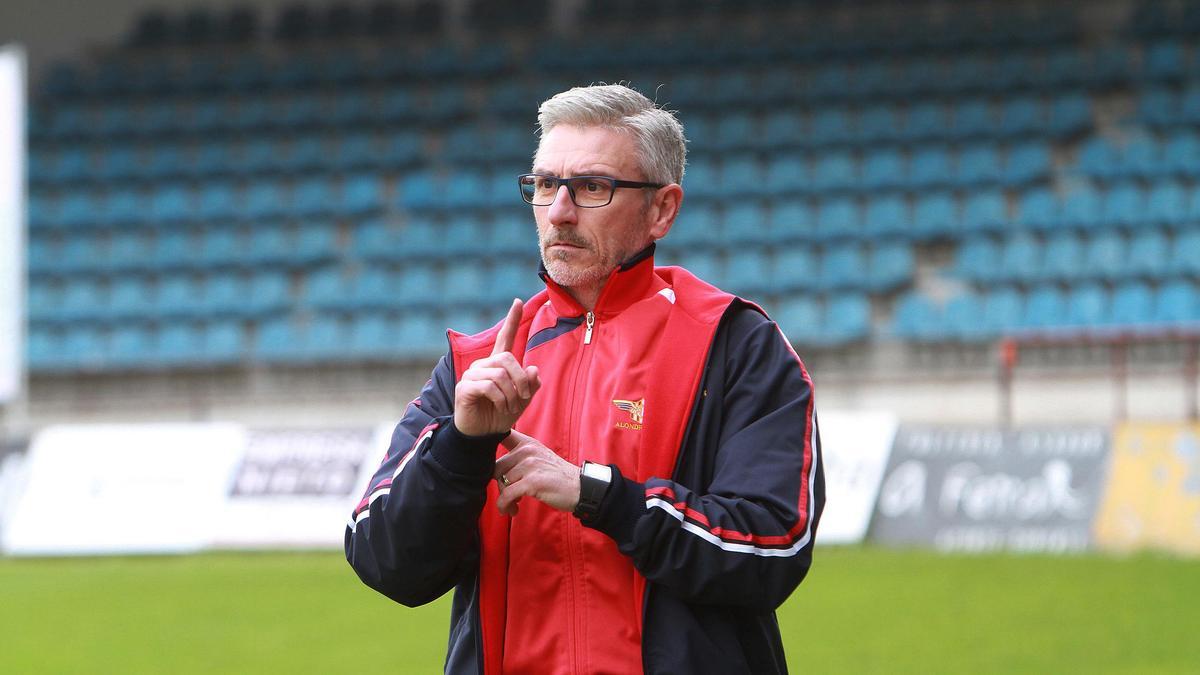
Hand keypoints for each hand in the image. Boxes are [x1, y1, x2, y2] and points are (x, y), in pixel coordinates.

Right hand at [454, 299, 541, 436]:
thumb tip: (532, 369)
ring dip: (511, 394)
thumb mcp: (523, 400)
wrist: (482, 436)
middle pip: (507, 359)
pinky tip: (501, 408)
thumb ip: (531, 384)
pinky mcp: (464, 388)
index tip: (518, 302)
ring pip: (499, 374)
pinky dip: (500, 399)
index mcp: (496, 364)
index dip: (511, 320)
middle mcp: (482, 365)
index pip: (504, 338)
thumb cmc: (500, 416)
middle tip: (524, 397)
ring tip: (510, 407)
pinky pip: (488, 386)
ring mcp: (471, 375)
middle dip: (521, 379)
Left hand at [493, 430, 580, 515]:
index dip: (489, 447)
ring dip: (505, 499)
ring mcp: (530, 465)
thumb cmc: (558, 477)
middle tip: (510, 496)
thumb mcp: (540, 457)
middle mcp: (528, 451)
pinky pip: (507, 496)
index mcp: (528, 443)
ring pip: (501, 484)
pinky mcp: (532, 482)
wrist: (581, 488)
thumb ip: (521, 457)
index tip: (485, 461)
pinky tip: (512, 510)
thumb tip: (495, 468)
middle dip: (500, 485)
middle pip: (496, 468)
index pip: (502, 436)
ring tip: (514, 505)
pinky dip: (505, 506)